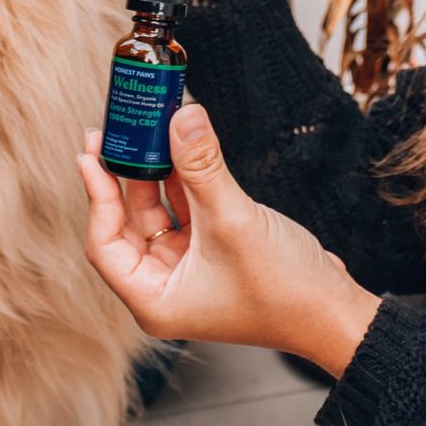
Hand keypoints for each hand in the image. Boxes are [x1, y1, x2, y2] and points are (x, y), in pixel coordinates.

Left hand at [77, 105, 380, 376]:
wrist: (334, 310)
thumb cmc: (283, 289)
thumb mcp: (232, 220)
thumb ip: (202, 166)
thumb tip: (182, 115)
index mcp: (155, 298)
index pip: (105, 242)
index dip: (97, 195)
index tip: (91, 153)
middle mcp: (167, 285)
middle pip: (129, 223)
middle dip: (124, 176)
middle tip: (115, 132)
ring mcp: (191, 267)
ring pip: (158, 212)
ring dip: (156, 171)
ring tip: (149, 129)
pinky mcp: (215, 250)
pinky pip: (187, 208)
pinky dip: (184, 178)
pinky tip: (182, 145)